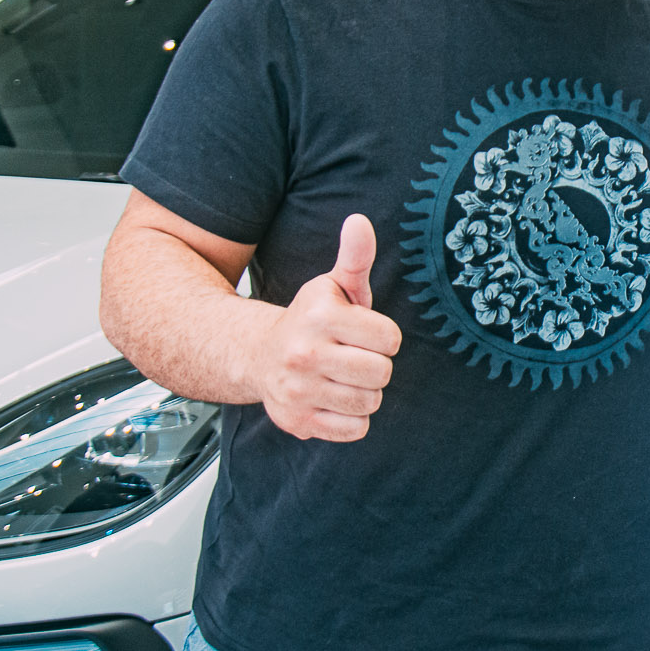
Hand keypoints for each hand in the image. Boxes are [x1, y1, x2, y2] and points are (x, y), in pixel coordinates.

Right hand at [250, 214, 400, 441]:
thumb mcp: (335, 285)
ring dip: (364, 393)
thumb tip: (359, 221)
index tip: (362, 333)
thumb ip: (355, 256)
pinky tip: (333, 400)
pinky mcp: (297, 420)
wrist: (259, 355)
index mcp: (320, 316)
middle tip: (352, 357)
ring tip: (342, 378)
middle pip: (382, 373)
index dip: (384, 337)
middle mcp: (304, 352)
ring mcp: (298, 389)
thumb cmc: (313, 320)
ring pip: (370, 403)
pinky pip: (354, 430)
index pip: (390, 339)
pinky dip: (351, 419)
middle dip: (375, 366)